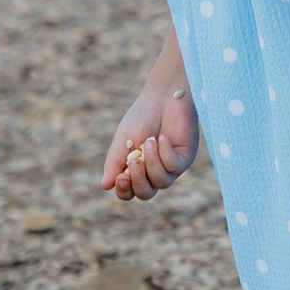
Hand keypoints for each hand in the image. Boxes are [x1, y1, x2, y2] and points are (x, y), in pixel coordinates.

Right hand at [103, 72, 195, 202]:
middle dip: (138, 181)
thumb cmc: (142, 117)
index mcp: (136, 169)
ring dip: (152, 162)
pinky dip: (165, 152)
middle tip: (134, 162)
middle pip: (146, 193)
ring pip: (161, 182)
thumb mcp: (123, 140)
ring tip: (149, 141)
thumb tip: (105, 186)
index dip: (124, 190)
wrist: (164, 97)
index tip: (121, 175)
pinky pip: (174, 166)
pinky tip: (162, 137)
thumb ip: (114, 162)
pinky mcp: (185, 158)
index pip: (129, 192)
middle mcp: (153, 171)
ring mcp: (170, 167)